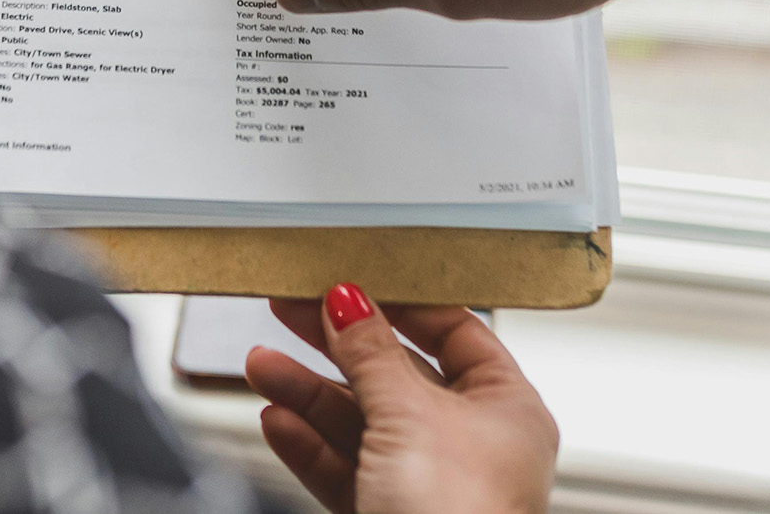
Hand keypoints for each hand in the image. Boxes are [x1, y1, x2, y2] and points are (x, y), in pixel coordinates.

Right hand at [245, 284, 557, 513]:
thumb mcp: (408, 415)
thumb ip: (372, 354)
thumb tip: (350, 302)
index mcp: (507, 409)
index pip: (454, 332)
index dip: (400, 305)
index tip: (351, 284)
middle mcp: (472, 445)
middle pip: (396, 375)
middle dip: (336, 347)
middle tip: (291, 310)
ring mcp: (429, 485)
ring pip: (361, 424)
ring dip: (309, 393)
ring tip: (262, 365)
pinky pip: (346, 469)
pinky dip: (309, 445)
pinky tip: (278, 420)